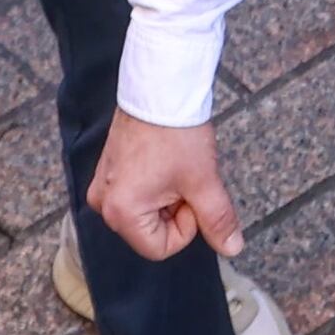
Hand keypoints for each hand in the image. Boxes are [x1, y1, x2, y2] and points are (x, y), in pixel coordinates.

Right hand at [88, 111, 244, 263]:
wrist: (159, 87)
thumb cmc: (176, 133)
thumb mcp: (203, 182)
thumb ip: (218, 220)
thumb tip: (233, 248)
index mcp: (121, 213)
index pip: (161, 248)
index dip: (186, 225)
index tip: (190, 192)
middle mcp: (103, 203)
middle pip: (151, 231)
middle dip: (175, 209)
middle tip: (182, 175)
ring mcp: (102, 185)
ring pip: (146, 212)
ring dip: (167, 196)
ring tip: (173, 164)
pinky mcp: (107, 169)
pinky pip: (136, 193)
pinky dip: (155, 183)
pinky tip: (162, 159)